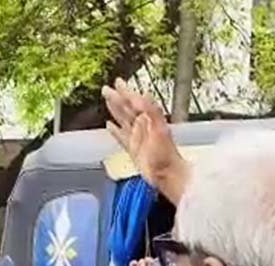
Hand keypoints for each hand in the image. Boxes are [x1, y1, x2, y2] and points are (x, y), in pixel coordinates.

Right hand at [100, 78, 188, 203]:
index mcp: (149, 119)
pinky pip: (120, 136)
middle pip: (126, 108)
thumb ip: (151, 110)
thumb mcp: (160, 129)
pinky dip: (114, 130)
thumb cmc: (166, 154)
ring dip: (114, 110)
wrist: (167, 174)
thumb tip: (144, 94)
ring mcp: (136, 137)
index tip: (118, 82)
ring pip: (122, 119)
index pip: (134, 101)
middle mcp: (142, 126)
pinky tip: (109, 125)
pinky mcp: (132, 149)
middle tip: (107, 88)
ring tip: (107, 100)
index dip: (125, 92)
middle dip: (117, 98)